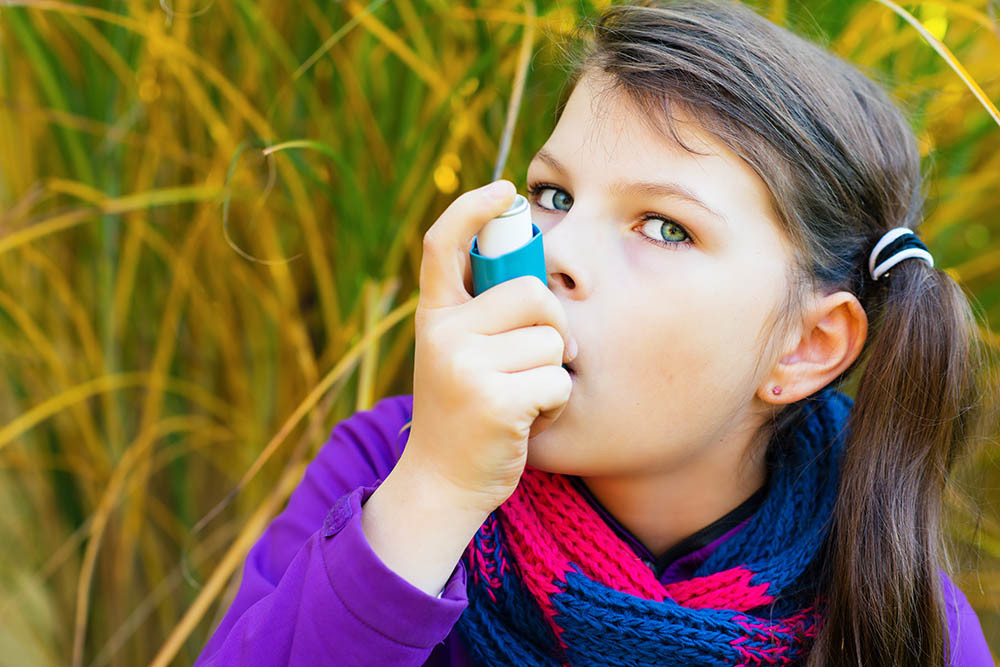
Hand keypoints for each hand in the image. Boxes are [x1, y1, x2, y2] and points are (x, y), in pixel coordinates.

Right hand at [402, 180, 575, 514]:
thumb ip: (485, 315)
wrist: (441, 483)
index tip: (504, 190)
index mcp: (435, 316)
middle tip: (532, 360)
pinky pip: (558, 380)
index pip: (442, 244)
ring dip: (552, 372)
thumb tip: (543, 277)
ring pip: (553, 340)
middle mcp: (443, 333)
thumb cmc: (465, 413)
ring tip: (520, 397)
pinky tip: (526, 420)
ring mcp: (465, 366)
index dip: (472, 208)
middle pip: (534, 294)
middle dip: (552, 327)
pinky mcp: (494, 400)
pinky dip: (555, 402)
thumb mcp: (459, 355)